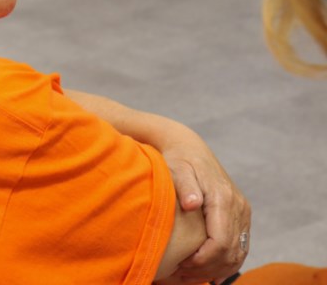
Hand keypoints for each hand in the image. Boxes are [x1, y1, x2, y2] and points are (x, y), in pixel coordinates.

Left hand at [158, 131, 250, 283]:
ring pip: (238, 253)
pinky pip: (240, 247)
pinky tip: (211, 276)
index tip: (183, 264)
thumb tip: (191, 203)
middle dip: (207, 268)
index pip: (220, 240)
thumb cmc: (179, 160)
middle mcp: (238, 207)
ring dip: (217, 269)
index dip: (203, 258)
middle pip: (230, 251)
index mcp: (223, 198)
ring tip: (191, 276)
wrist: (190, 149)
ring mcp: (242, 213)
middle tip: (182, 274)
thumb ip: (185, 186)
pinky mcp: (241, 217)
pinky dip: (227, 263)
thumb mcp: (177, 168)